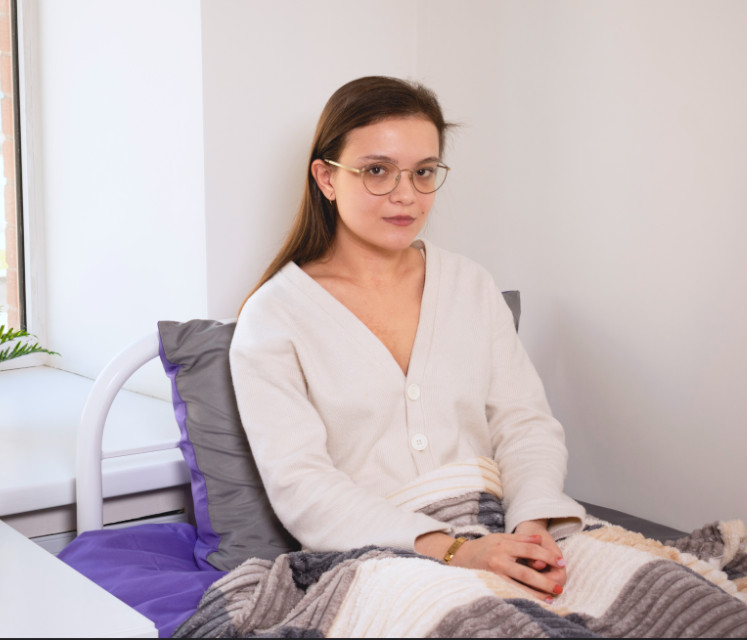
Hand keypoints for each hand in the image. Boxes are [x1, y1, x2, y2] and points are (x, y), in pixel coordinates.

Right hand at [416, 520, 565, 601]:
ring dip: (537, 593)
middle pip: (527, 571)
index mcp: (504, 544)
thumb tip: (540, 540)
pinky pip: (510, 591)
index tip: (561, 562)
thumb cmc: (483, 546)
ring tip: (551, 597)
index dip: (548, 556)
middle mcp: (499, 559)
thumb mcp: (501, 537)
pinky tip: (534, 600)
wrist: (460, 556)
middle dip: (545, 579)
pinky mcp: (490, 583)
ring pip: (519, 585)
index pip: (530, 550)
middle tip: (560, 585)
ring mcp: (494, 573)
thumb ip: (521, 539)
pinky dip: (523, 596)